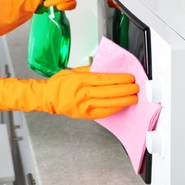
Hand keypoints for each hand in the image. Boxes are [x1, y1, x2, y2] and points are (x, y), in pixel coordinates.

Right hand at [0, 66, 138, 119]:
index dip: (119, 79)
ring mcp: (84, 105)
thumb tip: (109, 70)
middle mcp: (83, 93)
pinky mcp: (85, 114)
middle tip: (136, 88)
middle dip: (125, 90)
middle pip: (109, 92)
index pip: (105, 80)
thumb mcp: (76, 71)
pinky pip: (103, 112)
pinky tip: (122, 106)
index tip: (130, 78)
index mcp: (82, 80)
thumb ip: (92, 70)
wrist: (48, 97)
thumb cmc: (61, 83)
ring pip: (107, 103)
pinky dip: (114, 109)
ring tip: (133, 98)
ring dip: (123, 100)